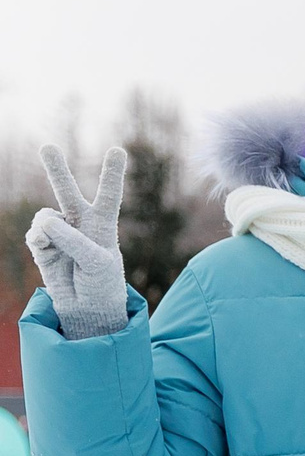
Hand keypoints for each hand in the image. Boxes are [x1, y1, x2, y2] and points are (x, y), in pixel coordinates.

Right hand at [24, 144, 130, 341]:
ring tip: (59, 245)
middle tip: (47, 147)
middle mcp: (79, 223)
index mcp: (103, 223)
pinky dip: (39, 241)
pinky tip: (45, 249)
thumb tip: (45, 220)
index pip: (108, 194)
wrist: (86, 308)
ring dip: (49, 226)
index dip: (111, 173)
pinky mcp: (41, 245)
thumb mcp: (97, 262)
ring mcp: (58, 233)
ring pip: (45, 215)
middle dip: (56, 169)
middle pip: (68, 191)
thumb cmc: (101, 283)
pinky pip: (35, 235)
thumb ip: (73, 239)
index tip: (118, 150)